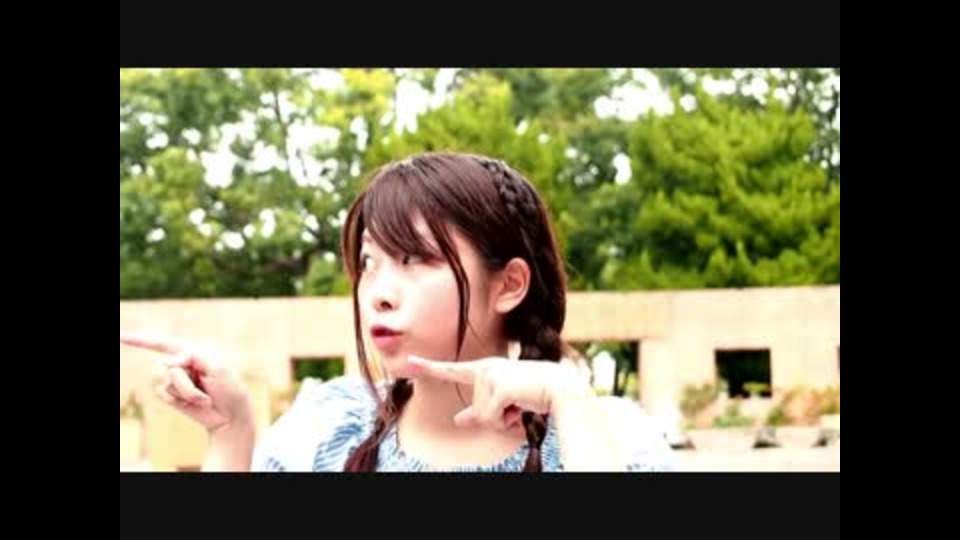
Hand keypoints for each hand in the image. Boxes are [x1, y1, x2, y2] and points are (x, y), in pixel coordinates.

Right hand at [120, 333, 252, 433]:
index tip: (120, 337)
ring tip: (203, 398)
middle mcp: (179, 364)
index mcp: (192, 351)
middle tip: (206, 388)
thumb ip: (194, 356)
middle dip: (185, 381)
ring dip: (186, 391)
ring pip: (165, 380)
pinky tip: (192, 403)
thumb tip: (170, 362)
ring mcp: (173, 380)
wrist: (230, 415)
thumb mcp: (218, 367)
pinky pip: (163, 393)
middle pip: (165, 365)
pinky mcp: (170, 395)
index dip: (139, 340)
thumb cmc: (229, 389)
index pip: (162, 343)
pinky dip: (179, 398)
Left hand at [406, 355, 591, 431]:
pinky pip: (491, 419)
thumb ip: (479, 412)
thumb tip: (458, 420)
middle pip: (475, 412)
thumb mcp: (504, 404)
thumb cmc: (534, 393)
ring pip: (483, 417)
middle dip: (495, 419)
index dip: (429, 367)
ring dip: (503, 420)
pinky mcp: (498, 387)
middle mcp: (484, 369)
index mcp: (485, 369)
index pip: (452, 370)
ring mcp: (490, 376)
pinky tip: (521, 407)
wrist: (560, 388)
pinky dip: (507, 421)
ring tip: (520, 404)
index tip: (410, 361)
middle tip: (516, 406)